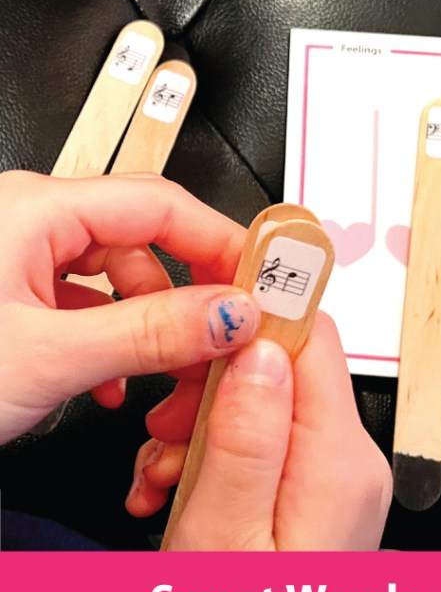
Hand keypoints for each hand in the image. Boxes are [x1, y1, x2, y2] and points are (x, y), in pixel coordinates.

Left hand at [0, 171, 260, 443]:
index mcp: (36, 209)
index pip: (162, 205)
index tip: (264, 285)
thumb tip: (227, 315)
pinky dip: (113, 346)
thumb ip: (147, 333)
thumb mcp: (48, 355)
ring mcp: (20, 261)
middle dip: (188, 300)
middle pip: (146, 245)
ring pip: (119, 284)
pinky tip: (112, 385)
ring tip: (168, 374)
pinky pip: (88, 310)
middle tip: (228, 338)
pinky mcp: (16, 301)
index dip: (222, 245)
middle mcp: (30, 223)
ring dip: (150, 332)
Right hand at [128, 313, 392, 549]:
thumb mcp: (224, 537)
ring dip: (200, 428)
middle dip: (209, 386)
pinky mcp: (313, 497)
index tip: (194, 313)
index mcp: (336, 466)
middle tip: (165, 429)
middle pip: (281, 369)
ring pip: (262, 406)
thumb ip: (244, 441)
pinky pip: (263, 446)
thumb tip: (258, 349)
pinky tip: (180, 492)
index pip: (310, 337)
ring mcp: (333, 482)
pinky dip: (214, 458)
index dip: (250, 313)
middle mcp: (348, 466)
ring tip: (164, 477)